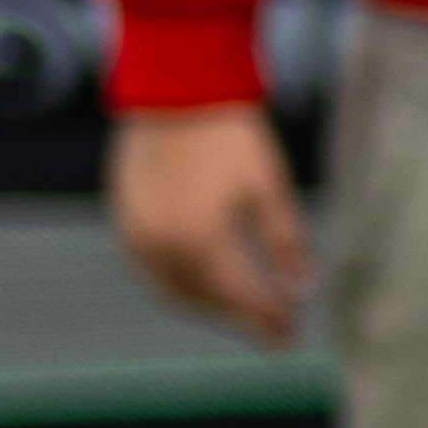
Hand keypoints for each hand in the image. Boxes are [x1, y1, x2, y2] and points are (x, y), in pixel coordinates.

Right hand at [111, 105, 310, 343]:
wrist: (177, 89)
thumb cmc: (231, 136)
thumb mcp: (270, 190)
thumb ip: (285, 245)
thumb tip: (302, 291)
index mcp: (200, 242)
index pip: (240, 299)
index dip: (268, 321)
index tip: (291, 338)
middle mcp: (160, 246)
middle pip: (205, 301)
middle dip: (239, 316)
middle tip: (271, 326)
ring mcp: (135, 234)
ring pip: (172, 290)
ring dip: (208, 304)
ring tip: (243, 307)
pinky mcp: (124, 219)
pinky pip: (150, 269)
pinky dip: (180, 282)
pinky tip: (204, 279)